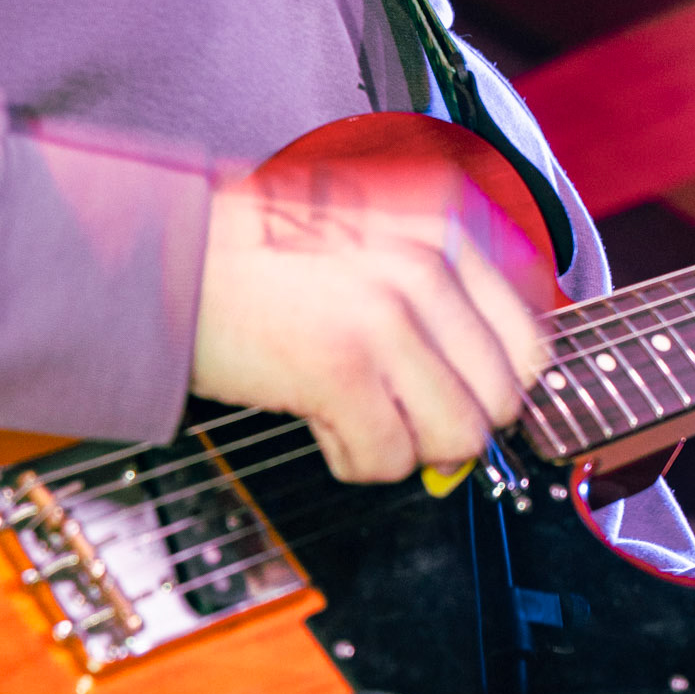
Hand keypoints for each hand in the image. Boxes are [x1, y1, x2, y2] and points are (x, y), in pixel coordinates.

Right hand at [190, 146, 548, 483]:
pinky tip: (320, 421)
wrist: (166, 251)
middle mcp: (426, 267)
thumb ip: (436, 313)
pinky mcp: (342, 369)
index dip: (494, 392)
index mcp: (442, 232)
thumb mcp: (370, 248)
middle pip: (500, 401)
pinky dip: (355, 460)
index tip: (460, 403)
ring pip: (456, 439)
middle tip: (396, 414)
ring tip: (353, 413)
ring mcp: (388, 318)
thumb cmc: (258, 254)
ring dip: (405, 447)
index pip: (528, 344)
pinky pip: (389, 459)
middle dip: (449, 426)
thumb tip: (483, 415)